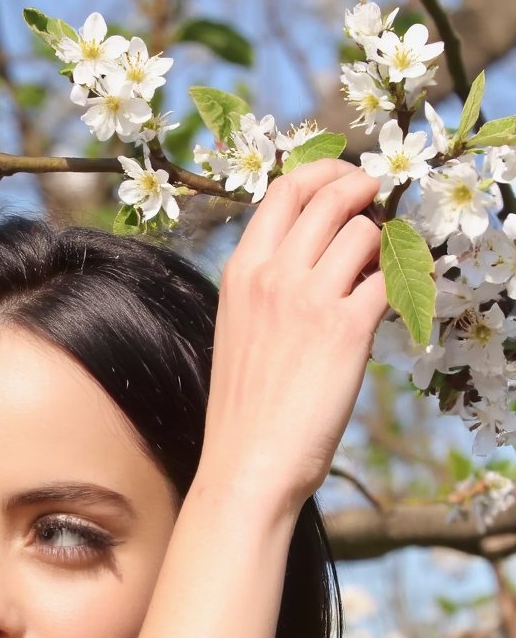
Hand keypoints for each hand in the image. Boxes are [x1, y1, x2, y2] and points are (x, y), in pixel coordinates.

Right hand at [195, 158, 389, 515]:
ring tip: (377, 276)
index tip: (348, 181)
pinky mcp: (348, 329)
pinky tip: (389, 309)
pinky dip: (398, 288)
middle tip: (380, 205)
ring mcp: (310, 298)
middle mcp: (273, 275)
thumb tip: (321, 252)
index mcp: (241, 273)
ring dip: (383, 247)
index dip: (326, 173)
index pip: (285, 190)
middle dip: (364, 191)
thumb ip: (268, 284)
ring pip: (366, 232)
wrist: (248, 464)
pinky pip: (389, 281)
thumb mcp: (239, 330)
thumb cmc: (245, 408)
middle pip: (331, 196)